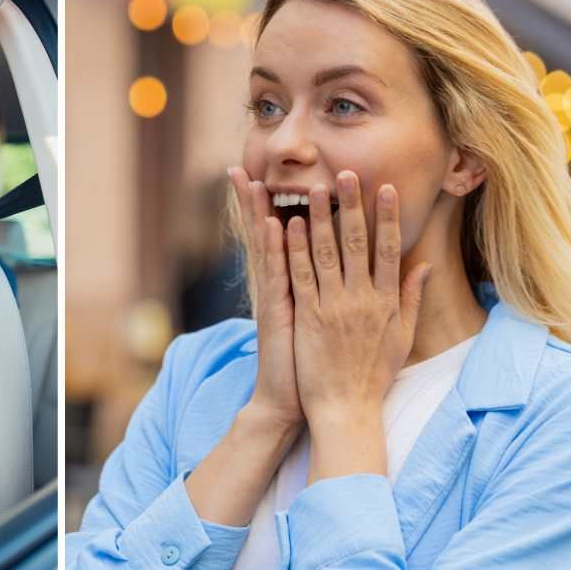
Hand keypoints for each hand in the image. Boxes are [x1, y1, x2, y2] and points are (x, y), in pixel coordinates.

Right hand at [228, 167, 301, 428]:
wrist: (293, 402)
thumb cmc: (310, 365)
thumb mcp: (317, 323)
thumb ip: (322, 294)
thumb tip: (330, 273)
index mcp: (288, 286)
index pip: (279, 239)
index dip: (270, 208)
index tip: (266, 176)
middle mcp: (276, 287)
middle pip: (262, 235)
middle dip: (252, 202)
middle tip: (240, 167)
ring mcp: (274, 298)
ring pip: (266, 248)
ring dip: (260, 213)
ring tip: (253, 181)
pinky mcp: (278, 312)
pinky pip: (277, 275)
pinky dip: (274, 248)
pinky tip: (272, 223)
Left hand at [285, 171, 431, 421]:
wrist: (347, 409)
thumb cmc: (374, 375)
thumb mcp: (402, 337)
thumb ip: (411, 298)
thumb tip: (424, 266)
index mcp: (387, 302)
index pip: (391, 249)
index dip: (387, 217)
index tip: (385, 188)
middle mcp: (363, 299)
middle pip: (358, 243)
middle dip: (353, 205)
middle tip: (349, 172)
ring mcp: (335, 306)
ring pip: (327, 253)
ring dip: (321, 217)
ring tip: (318, 188)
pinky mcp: (309, 317)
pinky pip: (302, 276)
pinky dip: (296, 249)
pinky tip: (291, 225)